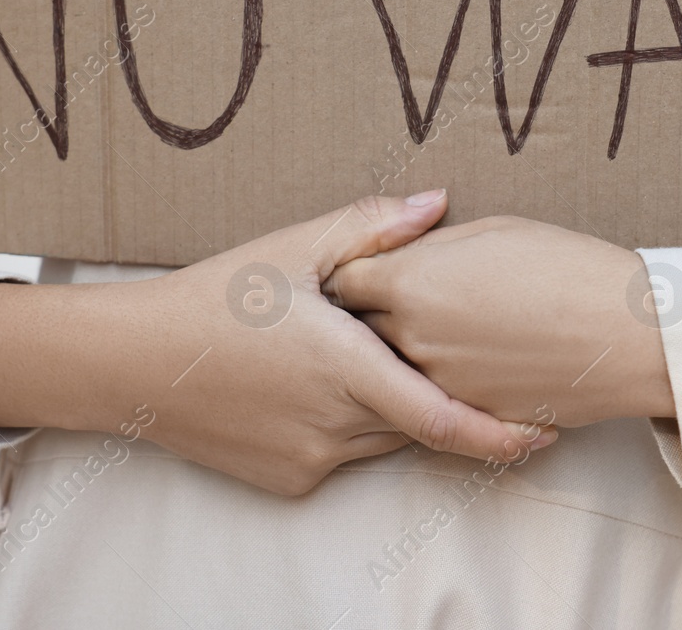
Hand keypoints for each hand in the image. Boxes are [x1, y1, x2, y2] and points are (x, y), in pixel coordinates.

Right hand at [0, 192, 555, 496]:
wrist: (133, 362)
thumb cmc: (216, 296)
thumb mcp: (293, 248)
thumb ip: (373, 228)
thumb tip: (441, 202)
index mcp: (345, 369)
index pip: (443, 420)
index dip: (502, 434)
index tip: (548, 430)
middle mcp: (333, 426)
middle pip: (419, 420)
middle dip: (443, 394)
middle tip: (457, 355)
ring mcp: (309, 460)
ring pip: (384, 440)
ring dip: (396, 406)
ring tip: (367, 354)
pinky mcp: (289, 480)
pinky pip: (345, 454)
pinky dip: (353, 423)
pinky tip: (315, 381)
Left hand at [327, 199, 675, 427]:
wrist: (627, 333)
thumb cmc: (566, 267)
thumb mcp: (491, 231)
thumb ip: (431, 243)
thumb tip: (404, 250)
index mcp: (411, 283)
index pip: (345, 279)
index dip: (355, 270)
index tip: (368, 267)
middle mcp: (412, 338)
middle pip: (360, 329)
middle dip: (368, 314)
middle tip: (389, 300)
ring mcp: (438, 384)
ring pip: (394, 369)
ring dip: (403, 351)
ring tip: (439, 329)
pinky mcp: (468, 415)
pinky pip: (434, 397)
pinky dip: (441, 380)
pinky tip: (473, 358)